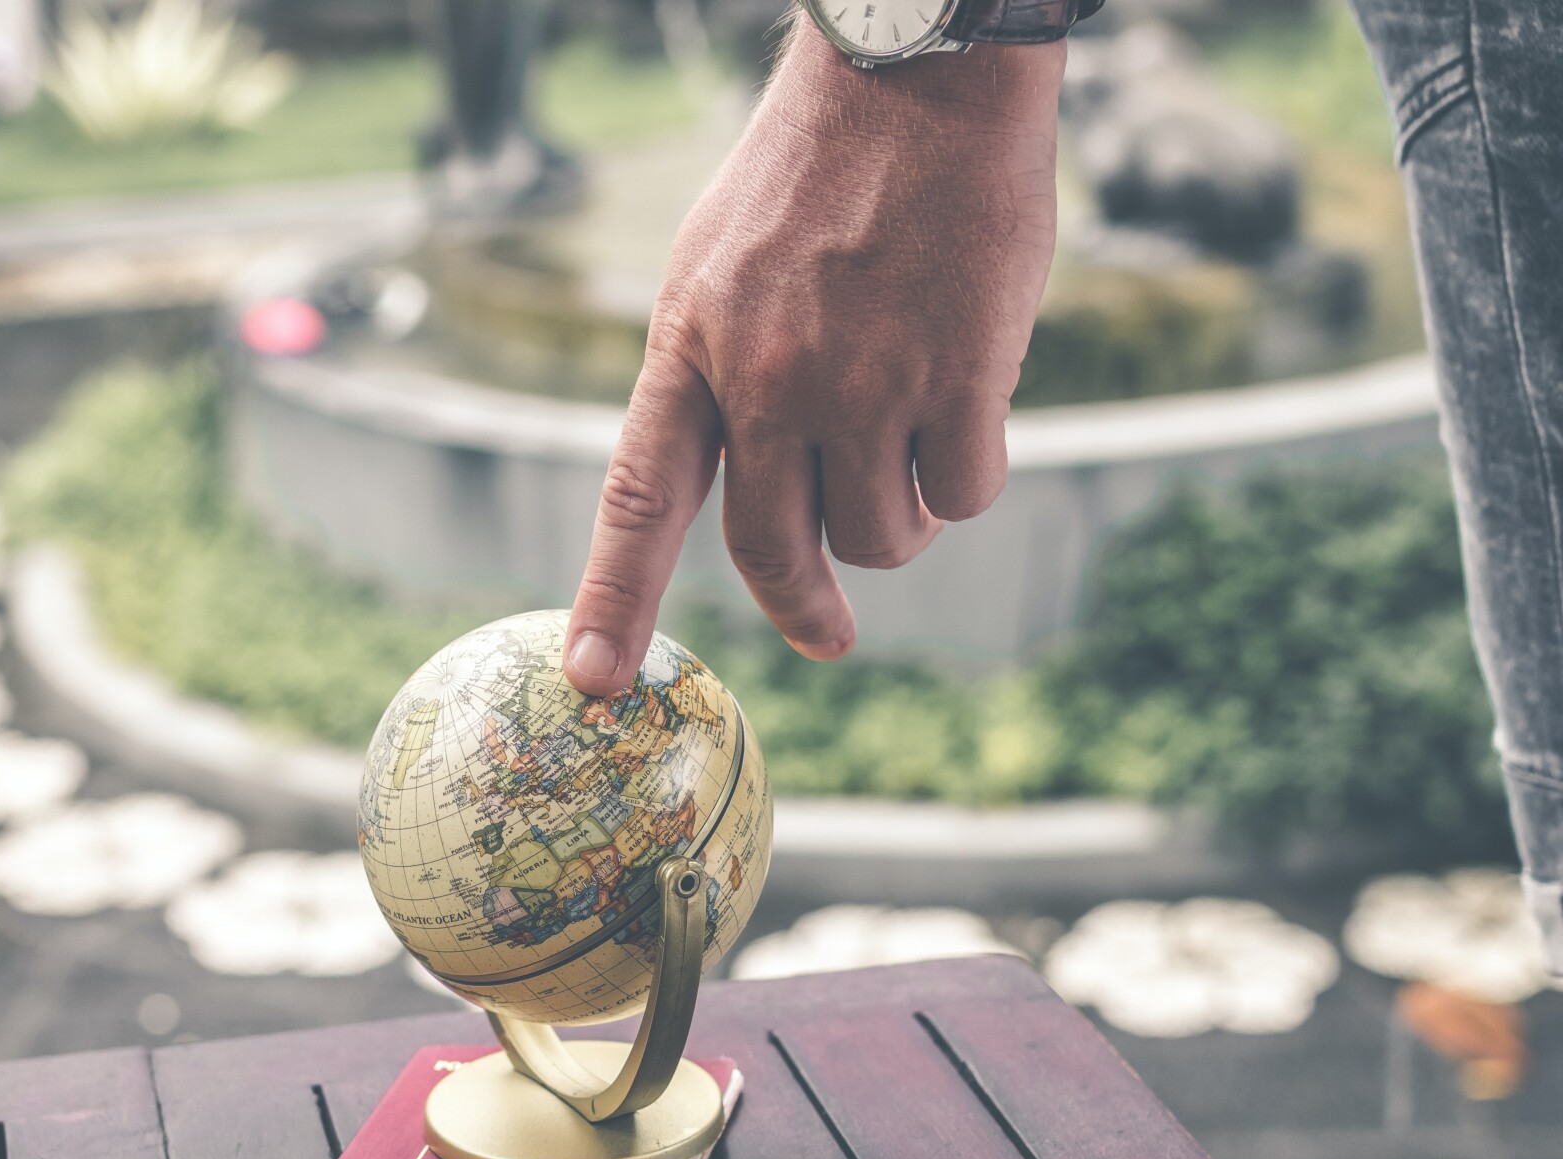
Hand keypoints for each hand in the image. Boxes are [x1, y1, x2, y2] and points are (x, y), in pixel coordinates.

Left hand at [562, 25, 1065, 693]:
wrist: (919, 75)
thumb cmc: (820, 171)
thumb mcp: (718, 266)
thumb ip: (718, 376)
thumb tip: (752, 485)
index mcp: (693, 346)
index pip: (640, 495)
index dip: (614, 595)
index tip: (595, 679)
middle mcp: (767, 377)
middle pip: (772, 549)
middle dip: (803, 605)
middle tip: (825, 634)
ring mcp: (864, 381)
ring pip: (879, 539)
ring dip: (900, 521)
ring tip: (909, 446)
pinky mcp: (958, 376)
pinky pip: (962, 492)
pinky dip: (967, 474)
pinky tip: (967, 407)